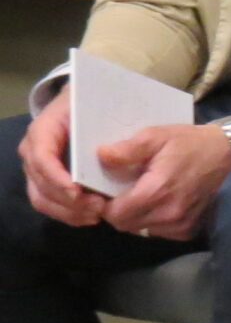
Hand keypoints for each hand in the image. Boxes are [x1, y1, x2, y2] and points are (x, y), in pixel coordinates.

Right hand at [18, 95, 105, 227]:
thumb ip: (100, 126)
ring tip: (96, 215)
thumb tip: (106, 154)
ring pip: (42, 199)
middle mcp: (32, 152)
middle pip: (40, 185)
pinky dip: (68, 214)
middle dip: (67, 201)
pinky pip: (49, 204)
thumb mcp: (93, 108)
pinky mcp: (43, 181)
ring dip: (68, 212)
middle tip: (97, 208)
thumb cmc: (88, 106)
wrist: (78, 105)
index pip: (42, 158)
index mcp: (42, 131)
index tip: (77, 192)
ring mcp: (35, 169)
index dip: (57, 178)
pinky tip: (89, 217)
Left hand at [99, 124, 230, 241]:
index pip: (114, 215)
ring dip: (137, 217)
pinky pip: (160, 232)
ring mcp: (181, 224)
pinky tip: (162, 204)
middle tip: (125, 192)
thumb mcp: (155, 136)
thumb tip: (101, 156)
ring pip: (142, 230)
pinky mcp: (190, 229)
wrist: (226, 152)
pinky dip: (155, 221)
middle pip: (125, 225)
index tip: (107, 192)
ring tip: (146, 196)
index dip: (105, 205)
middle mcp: (169, 214)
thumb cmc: (188, 143)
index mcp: (156, 192)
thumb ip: (127, 149)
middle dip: (120, 211)